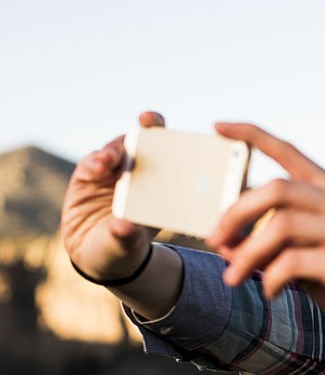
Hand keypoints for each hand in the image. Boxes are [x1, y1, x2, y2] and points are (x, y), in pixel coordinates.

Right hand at [61, 112, 164, 280]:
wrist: (96, 254)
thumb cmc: (124, 247)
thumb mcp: (128, 245)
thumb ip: (127, 236)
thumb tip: (124, 226)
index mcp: (162, 185)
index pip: (175, 154)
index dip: (179, 139)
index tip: (186, 135)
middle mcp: (139, 172)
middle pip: (146, 141)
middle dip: (149, 126)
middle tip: (147, 120)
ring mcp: (113, 171)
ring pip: (117, 148)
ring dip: (115, 149)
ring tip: (109, 161)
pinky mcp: (88, 174)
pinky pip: (91, 162)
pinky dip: (94, 162)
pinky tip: (96, 168)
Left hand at [206, 122, 324, 350]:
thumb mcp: (315, 256)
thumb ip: (278, 244)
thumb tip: (225, 243)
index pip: (291, 153)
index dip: (253, 136)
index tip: (219, 125)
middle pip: (277, 189)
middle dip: (236, 214)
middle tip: (214, 240)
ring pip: (281, 226)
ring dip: (247, 253)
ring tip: (234, 276)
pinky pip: (294, 263)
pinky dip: (271, 278)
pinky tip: (271, 292)